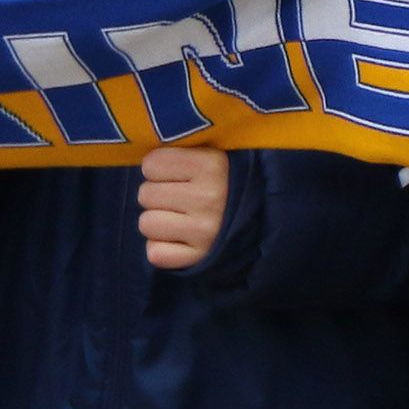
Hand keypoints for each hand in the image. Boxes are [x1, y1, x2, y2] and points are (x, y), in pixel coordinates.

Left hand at [139, 143, 230, 270]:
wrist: (264, 217)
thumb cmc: (228, 180)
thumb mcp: (214, 154)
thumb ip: (183, 150)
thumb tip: (144, 159)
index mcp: (212, 165)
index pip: (151, 164)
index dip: (160, 168)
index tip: (177, 173)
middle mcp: (208, 197)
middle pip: (145, 194)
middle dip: (159, 194)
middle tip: (180, 197)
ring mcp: (204, 231)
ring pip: (146, 223)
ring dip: (158, 221)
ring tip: (180, 217)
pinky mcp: (199, 258)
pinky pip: (155, 253)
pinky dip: (162, 247)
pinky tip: (180, 238)